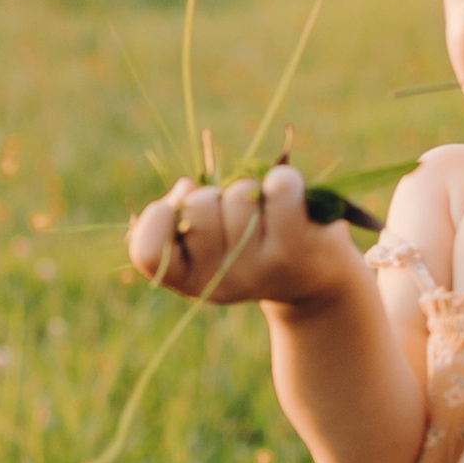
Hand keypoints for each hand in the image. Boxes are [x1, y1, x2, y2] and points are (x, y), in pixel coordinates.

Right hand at [125, 162, 365, 307]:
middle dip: (215, 195)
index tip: (179, 206)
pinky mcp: (298, 247)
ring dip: (253, 189)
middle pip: (197, 208)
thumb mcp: (210, 241)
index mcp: (191, 281)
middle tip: (237, 214)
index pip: (147, 253)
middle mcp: (223, 281)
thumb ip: (184, 217)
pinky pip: (280, 187)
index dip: (157, 217)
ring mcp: (260, 267)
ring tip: (268, 213)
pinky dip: (286, 181)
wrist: (316, 276)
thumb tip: (185, 189)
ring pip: (239, 194)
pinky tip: (293, 202)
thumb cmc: (253, 246)